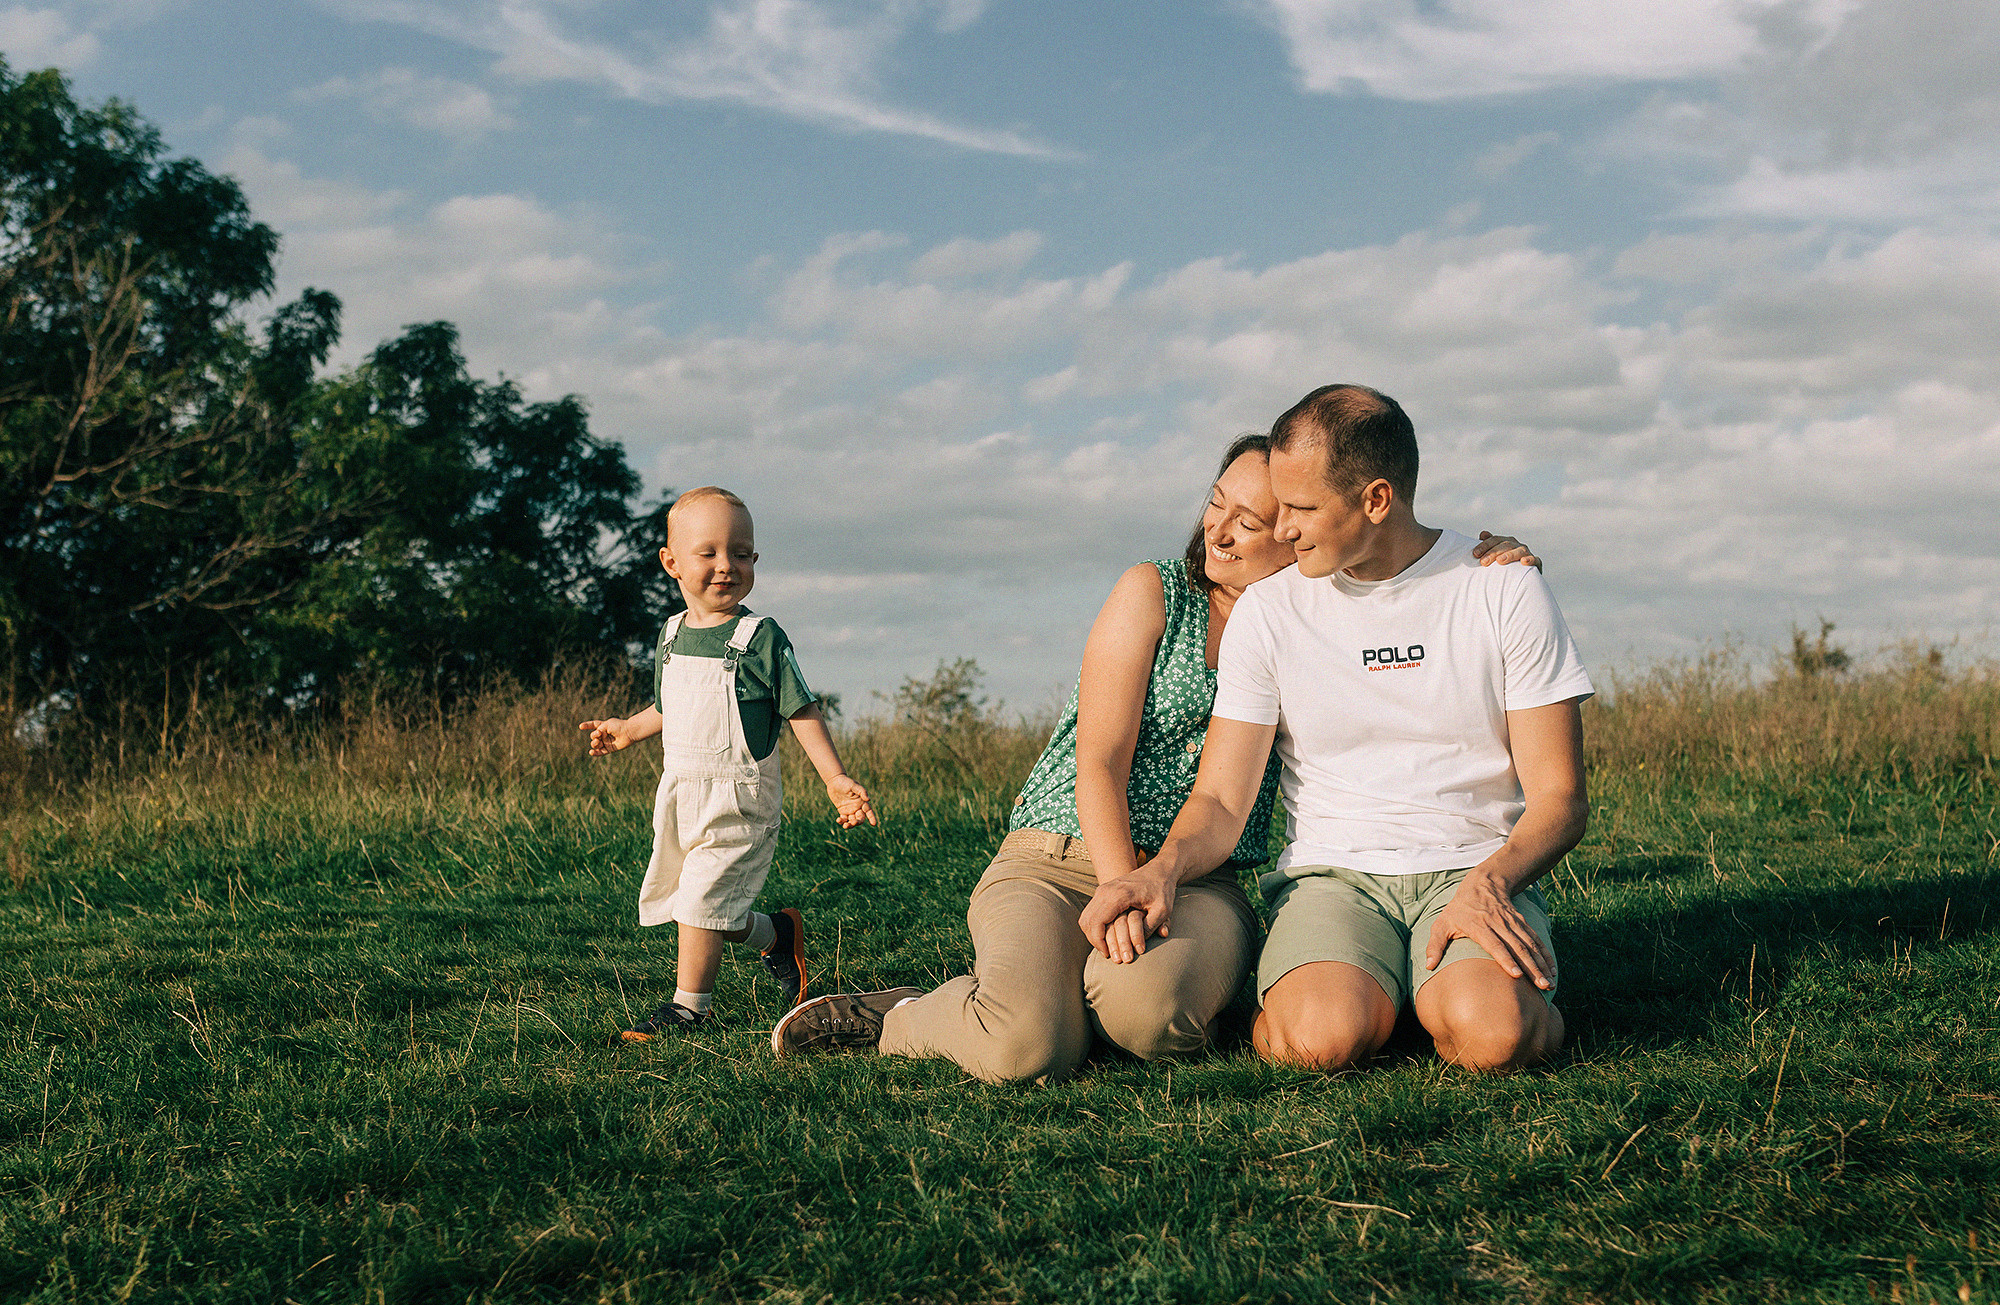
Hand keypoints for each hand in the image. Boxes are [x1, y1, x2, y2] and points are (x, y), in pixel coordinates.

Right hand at [579, 718, 631, 755]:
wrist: (629, 732)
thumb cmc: (619, 726)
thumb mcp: (607, 724)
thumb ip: (599, 729)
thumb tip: (595, 737)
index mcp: (603, 726)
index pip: (593, 725)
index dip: (587, 725)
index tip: (581, 726)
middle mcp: (604, 734)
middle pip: (593, 736)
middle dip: (594, 735)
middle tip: (599, 734)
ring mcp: (606, 742)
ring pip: (595, 745)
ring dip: (594, 743)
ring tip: (598, 742)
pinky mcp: (609, 749)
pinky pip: (601, 752)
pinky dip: (596, 753)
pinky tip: (591, 752)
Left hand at [825, 774, 877, 827]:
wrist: (834, 781)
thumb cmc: (846, 782)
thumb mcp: (854, 785)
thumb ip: (862, 792)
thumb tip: (868, 800)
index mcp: (862, 802)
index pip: (869, 811)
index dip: (872, 818)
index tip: (874, 824)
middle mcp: (857, 807)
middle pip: (860, 818)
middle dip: (857, 822)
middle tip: (852, 823)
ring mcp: (850, 810)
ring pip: (852, 821)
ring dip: (849, 825)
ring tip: (845, 825)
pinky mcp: (842, 811)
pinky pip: (844, 819)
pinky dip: (842, 822)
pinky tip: (838, 820)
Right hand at [1078, 868, 1174, 962]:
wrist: (1159, 870)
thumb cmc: (1162, 890)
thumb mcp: (1163, 909)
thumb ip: (1152, 927)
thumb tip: (1140, 947)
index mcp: (1119, 895)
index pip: (1097, 922)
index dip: (1099, 942)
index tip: (1108, 955)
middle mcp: (1106, 890)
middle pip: (1087, 921)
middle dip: (1095, 941)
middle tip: (1107, 955)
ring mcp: (1102, 890)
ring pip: (1086, 917)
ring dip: (1092, 934)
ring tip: (1105, 948)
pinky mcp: (1102, 892)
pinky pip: (1090, 912)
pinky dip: (1093, 927)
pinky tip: (1104, 937)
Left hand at [1423, 871, 1553, 989]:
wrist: (1483, 883)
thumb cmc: (1459, 909)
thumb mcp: (1442, 923)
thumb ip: (1435, 945)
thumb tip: (1428, 967)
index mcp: (1479, 926)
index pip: (1495, 944)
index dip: (1506, 959)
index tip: (1516, 975)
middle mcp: (1499, 925)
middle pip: (1518, 948)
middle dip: (1531, 968)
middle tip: (1542, 986)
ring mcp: (1512, 923)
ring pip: (1530, 945)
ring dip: (1541, 964)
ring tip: (1549, 983)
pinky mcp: (1521, 923)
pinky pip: (1535, 940)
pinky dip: (1545, 954)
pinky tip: (1551, 969)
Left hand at [1473, 531, 1541, 570]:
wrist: (1521, 582)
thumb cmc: (1504, 568)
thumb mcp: (1495, 557)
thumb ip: (1489, 545)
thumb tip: (1483, 533)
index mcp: (1506, 542)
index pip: (1495, 540)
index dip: (1485, 545)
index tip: (1475, 554)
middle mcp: (1517, 545)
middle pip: (1505, 544)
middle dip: (1493, 552)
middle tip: (1483, 562)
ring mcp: (1527, 553)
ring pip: (1520, 550)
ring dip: (1510, 555)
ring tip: (1500, 561)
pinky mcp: (1536, 563)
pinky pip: (1535, 560)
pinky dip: (1530, 560)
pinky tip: (1523, 562)